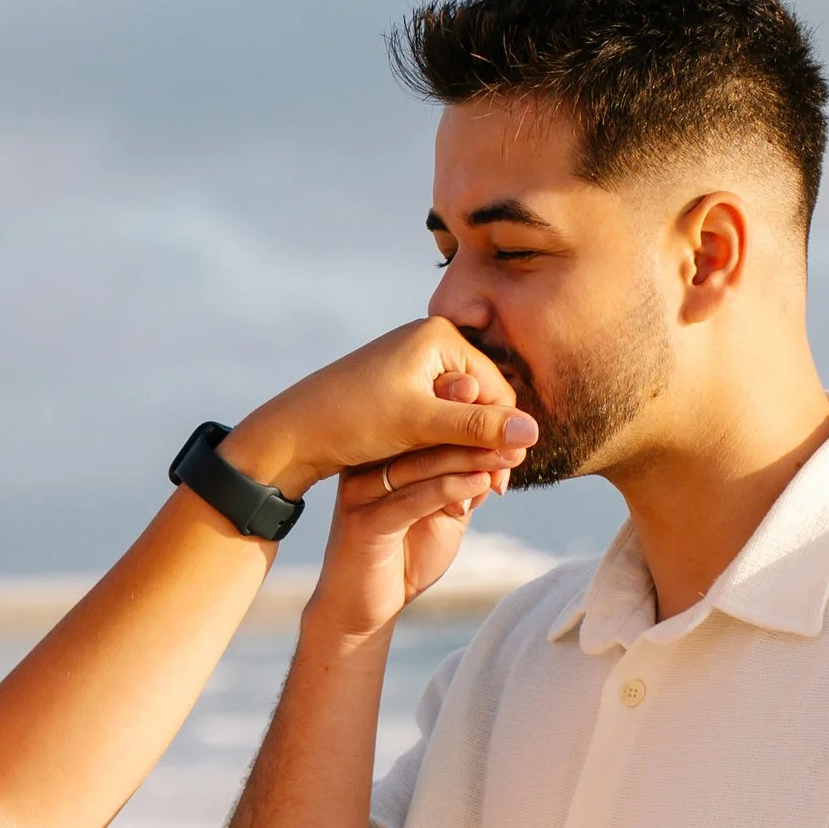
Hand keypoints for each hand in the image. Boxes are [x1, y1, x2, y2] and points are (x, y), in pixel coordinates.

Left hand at [222, 318, 536, 496]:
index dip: (504, 435)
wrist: (294, 428)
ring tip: (473, 488)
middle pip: (480, 399)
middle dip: (487, 443)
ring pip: (459, 411)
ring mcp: (416, 363)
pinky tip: (445, 472)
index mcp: (441, 336)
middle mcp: (431, 341)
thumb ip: (477, 429)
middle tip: (495, 490)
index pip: (496, 390)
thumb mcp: (420, 427)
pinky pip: (438, 415)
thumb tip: (534, 434)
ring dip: (468, 448)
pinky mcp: (402, 385)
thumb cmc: (353, 420)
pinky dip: (444, 442)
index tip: (505, 479)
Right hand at [308, 434, 511, 641]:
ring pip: (420, 465)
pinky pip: (411, 500)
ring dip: (469, 458)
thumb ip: (465, 485)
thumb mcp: (444, 514)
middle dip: (475, 434)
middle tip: (517, 435)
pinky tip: (481, 484)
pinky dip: (449, 489)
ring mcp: (360, 492)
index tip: (511, 422)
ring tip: (506, 456)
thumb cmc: (404, 556)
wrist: (362, 609)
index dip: (469, 416)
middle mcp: (364, 465)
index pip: (425, 421)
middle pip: (423, 436)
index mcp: (380, 454)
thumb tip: (504, 455)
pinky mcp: (363, 523)